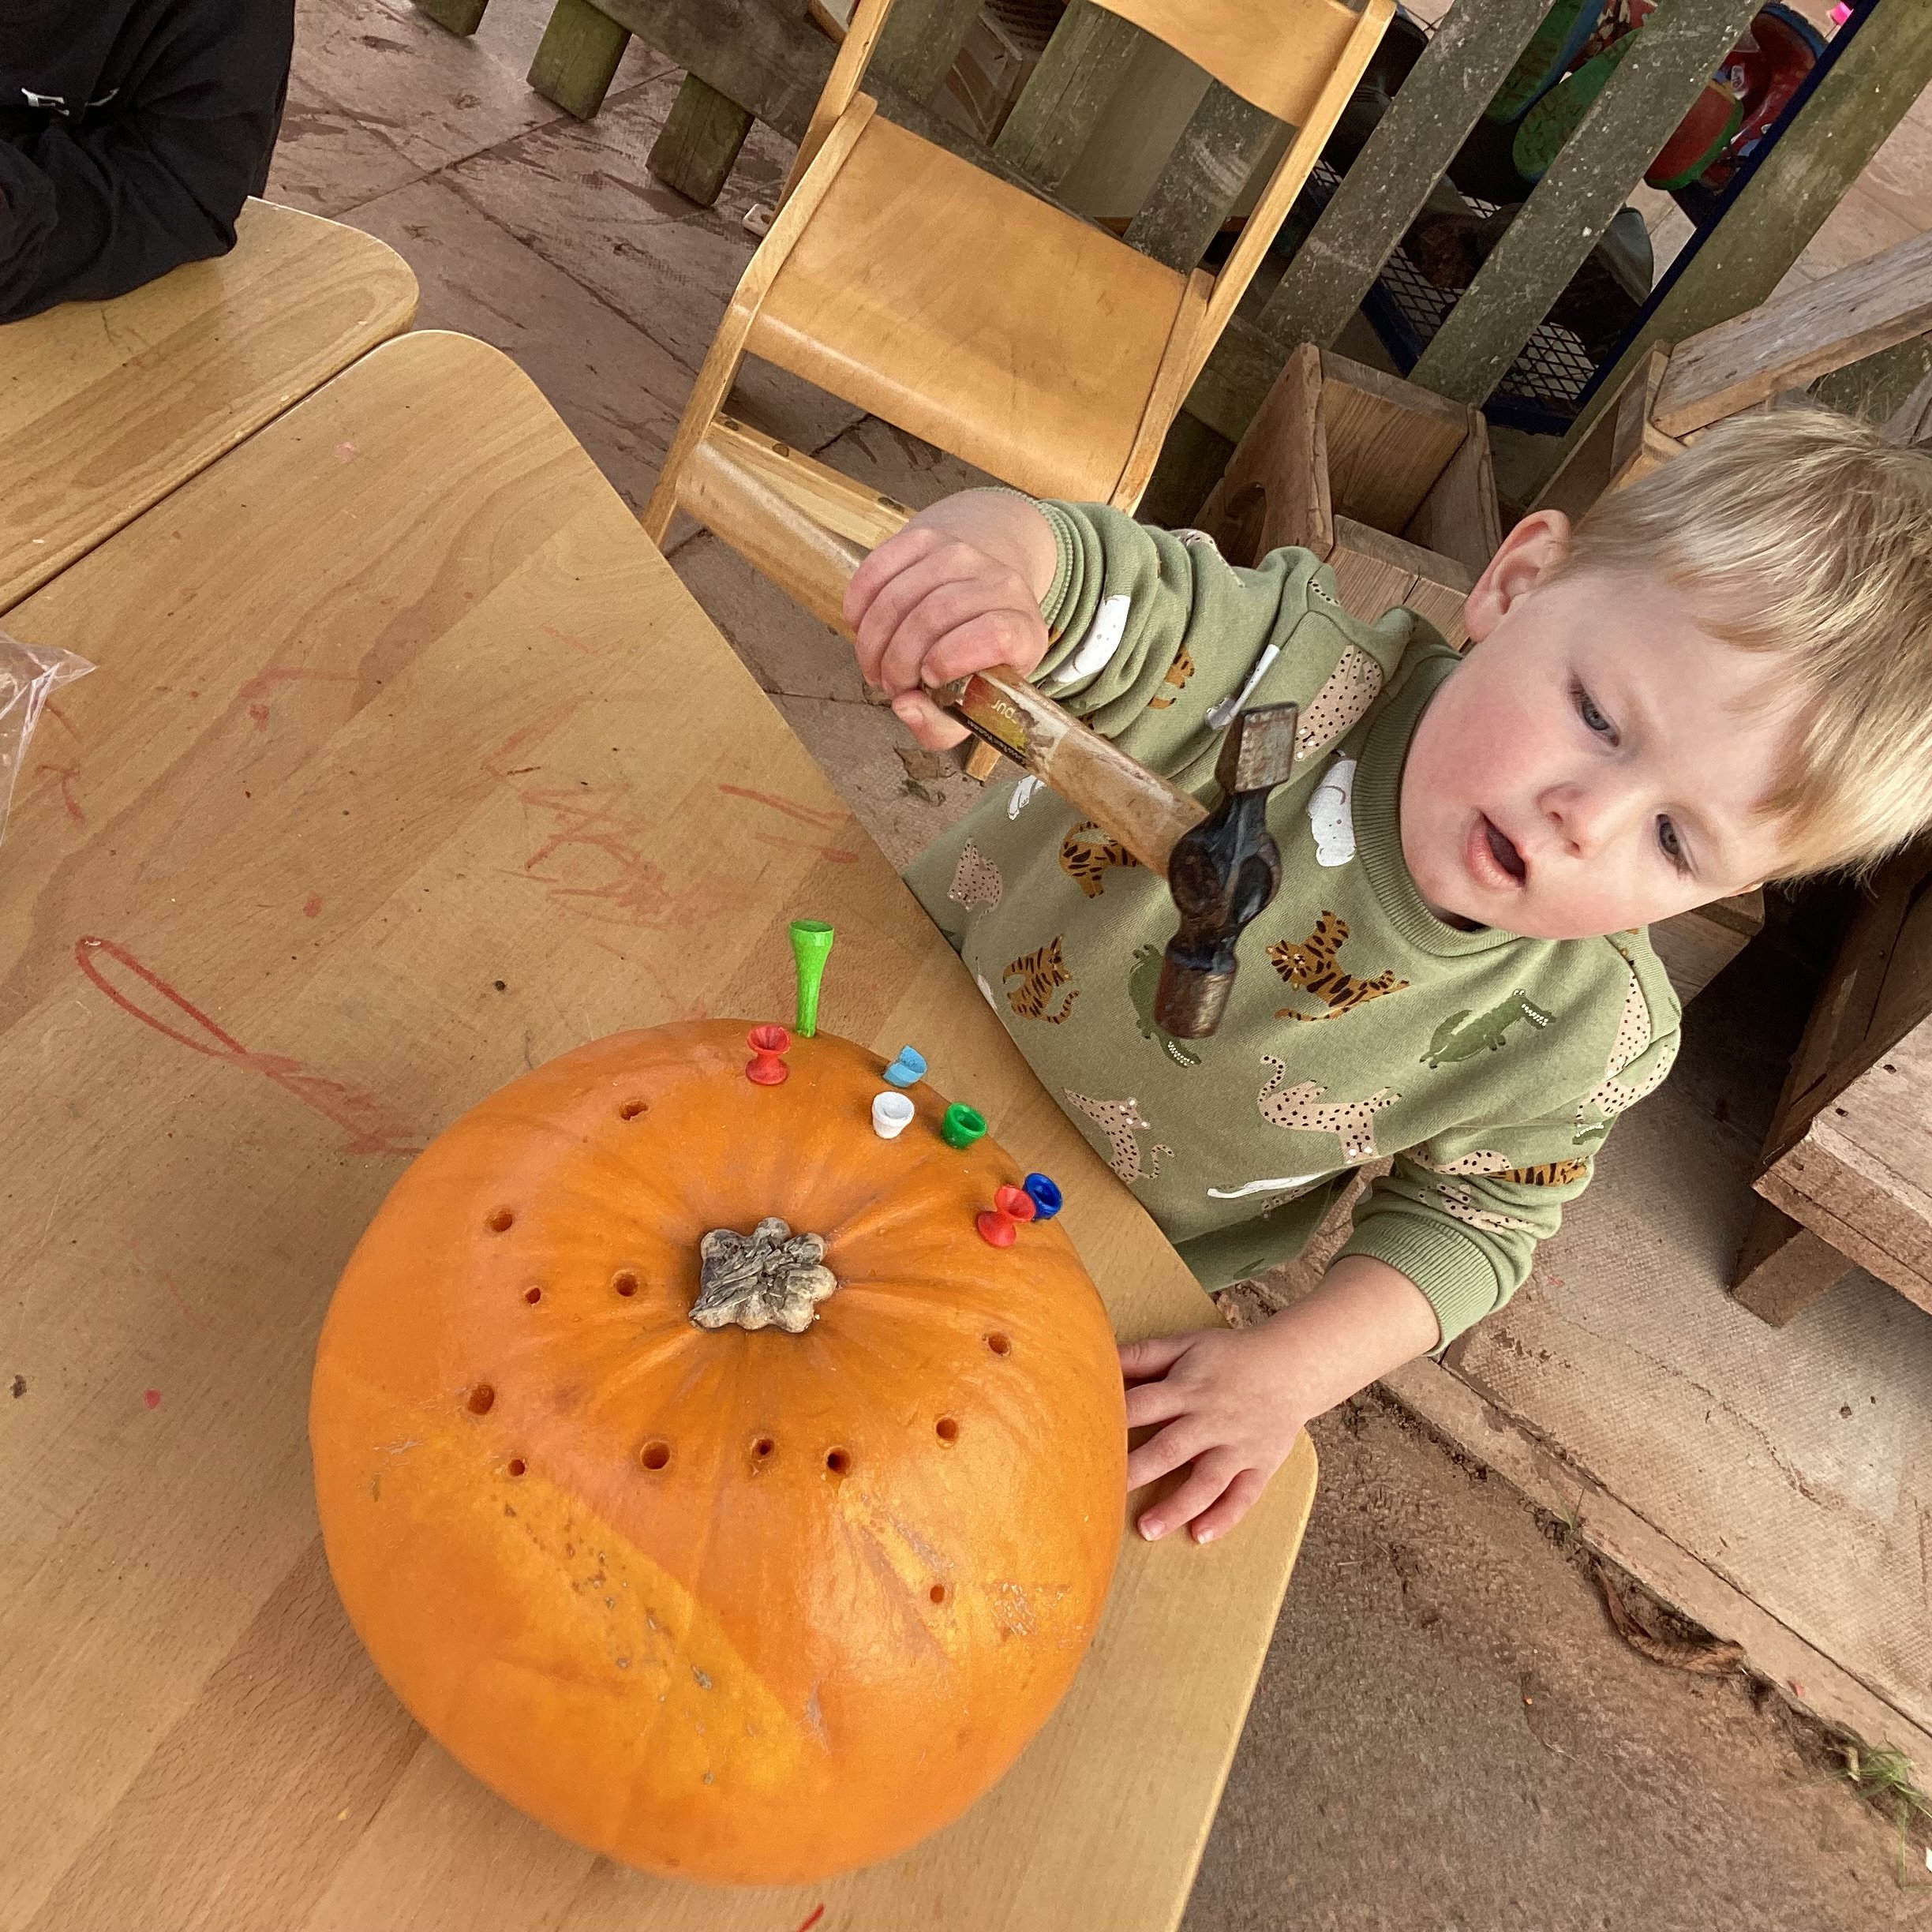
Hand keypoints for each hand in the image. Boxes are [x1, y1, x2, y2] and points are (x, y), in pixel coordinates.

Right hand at [842, 494, 1056, 749]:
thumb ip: (939, 724)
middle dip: (897, 661)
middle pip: (936, 615)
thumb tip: (904, 706)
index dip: (953, 658)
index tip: (928, 680)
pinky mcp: (927, 537)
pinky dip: (859, 603)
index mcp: (1024, 632)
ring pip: (902, 594)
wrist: (981, 590)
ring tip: (874, 664)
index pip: (995, 634)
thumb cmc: (972, 661)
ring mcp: (963, 555)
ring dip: (873, 639)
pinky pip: (879, 567)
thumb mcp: (970, 706)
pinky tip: (859, 626)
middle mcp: (1003, 585)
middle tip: (889, 684)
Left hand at [1118, 1257, 1440, 1546]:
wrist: (1294, 1365)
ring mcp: (1238, 1446)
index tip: (1083, 1440)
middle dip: (1136, 1470)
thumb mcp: (1187, 1344)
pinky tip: (1200, 1536)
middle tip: (1103, 1493)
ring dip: (1176, 1506)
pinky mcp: (1260, 1465)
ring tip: (1145, 1529)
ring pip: (1206, 1480)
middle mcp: (1211, 1420)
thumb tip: (1101, 1358)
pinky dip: (1224, 1517)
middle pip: (1169, 1448)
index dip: (1113, 1420)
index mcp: (1187, 1389)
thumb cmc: (1230, 1356)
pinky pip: (1244, 1495)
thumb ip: (1144, 1354)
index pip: (1144, 1405)